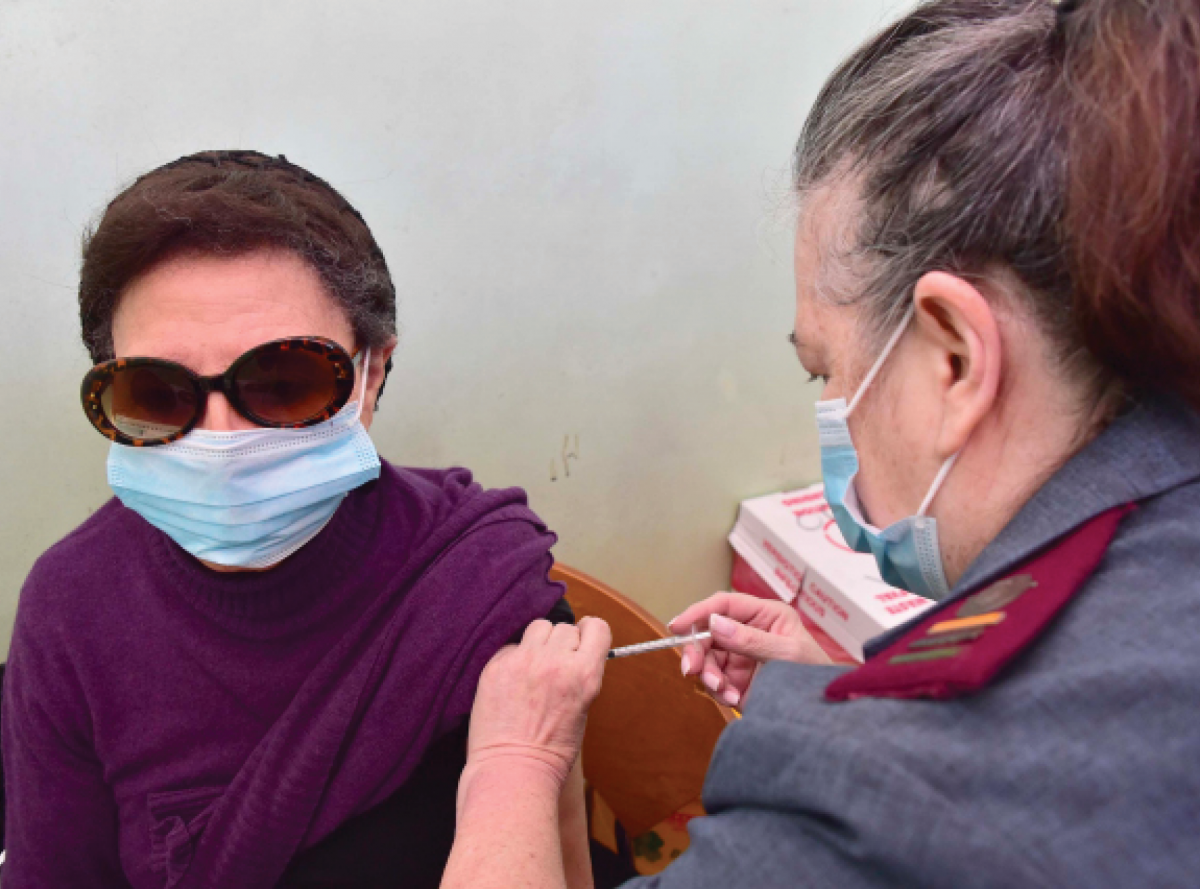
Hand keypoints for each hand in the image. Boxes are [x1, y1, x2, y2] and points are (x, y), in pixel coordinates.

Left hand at [464, 616, 611, 791]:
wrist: (513, 772)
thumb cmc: (551, 750)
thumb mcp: (582, 709)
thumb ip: (579, 674)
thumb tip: (571, 651)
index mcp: (585, 675)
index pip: (597, 627)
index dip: (589, 634)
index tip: (582, 642)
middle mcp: (556, 662)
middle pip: (565, 628)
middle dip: (562, 644)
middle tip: (554, 667)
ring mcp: (524, 662)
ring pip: (538, 627)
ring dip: (538, 643)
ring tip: (533, 668)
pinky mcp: (497, 666)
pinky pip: (511, 645)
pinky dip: (514, 658)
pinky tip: (512, 681)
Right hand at [669, 592, 831, 706]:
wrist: (823, 713)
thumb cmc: (814, 675)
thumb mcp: (787, 654)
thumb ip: (751, 639)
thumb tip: (715, 623)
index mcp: (765, 615)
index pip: (724, 604)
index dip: (698, 612)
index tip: (677, 626)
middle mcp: (748, 631)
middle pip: (708, 633)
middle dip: (698, 652)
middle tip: (692, 670)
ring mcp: (740, 655)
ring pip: (706, 659)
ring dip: (709, 676)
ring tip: (725, 692)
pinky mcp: (736, 678)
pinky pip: (713, 681)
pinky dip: (718, 691)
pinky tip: (734, 699)